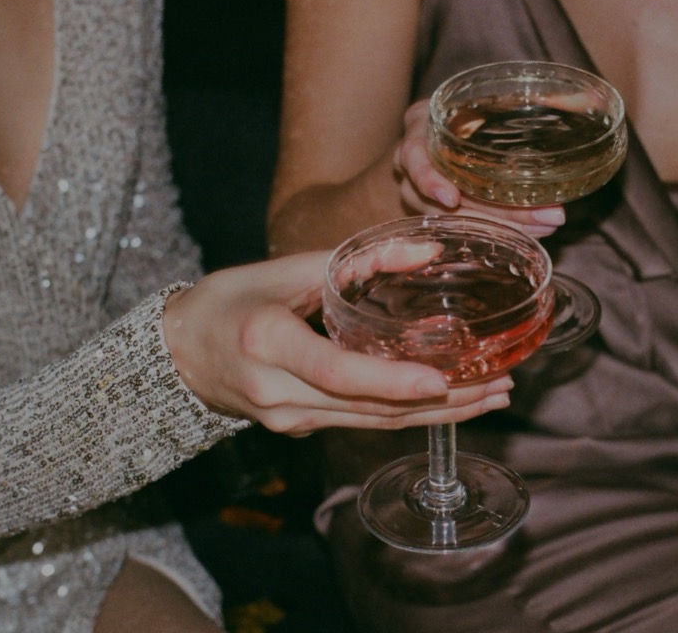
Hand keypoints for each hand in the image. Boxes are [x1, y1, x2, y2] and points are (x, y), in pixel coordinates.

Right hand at [162, 250, 514, 436]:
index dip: (389, 381)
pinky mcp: (299, 428)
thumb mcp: (283, 269)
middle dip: (441, 403)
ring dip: (437, 416)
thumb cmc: (228, 300)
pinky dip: (407, 413)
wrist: (178, 353)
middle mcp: (278, 392)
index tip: (440, 381)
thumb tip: (427, 250)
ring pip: (372, 424)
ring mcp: (288, 419)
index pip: (335, 372)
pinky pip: (360, 423)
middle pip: (368, 408)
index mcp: (267, 343)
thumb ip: (355, 261)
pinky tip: (448, 402)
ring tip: (491, 396)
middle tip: (499, 386)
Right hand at [393, 99, 565, 238]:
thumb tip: (593, 95)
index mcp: (420, 127)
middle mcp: (415, 163)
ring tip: (546, 225)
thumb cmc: (472, 106)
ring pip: (455, 220)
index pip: (411, 157)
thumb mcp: (492, 95)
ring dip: (502, 226)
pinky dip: (500, 230)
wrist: (455, 125)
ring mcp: (422, 192)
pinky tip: (531, 232)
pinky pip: (466, 227)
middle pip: (441, 200)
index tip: (452, 198)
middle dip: (494, 213)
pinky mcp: (441, 210)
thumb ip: (533, 99)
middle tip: (544, 217)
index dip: (429, 180)